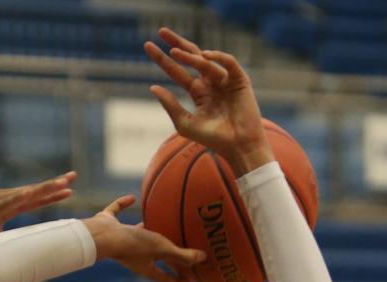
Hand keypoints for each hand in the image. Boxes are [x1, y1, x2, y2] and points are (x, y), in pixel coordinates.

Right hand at [0, 173, 77, 250]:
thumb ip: (9, 235)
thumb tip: (23, 243)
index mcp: (4, 206)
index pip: (32, 199)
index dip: (50, 194)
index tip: (68, 189)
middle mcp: (0, 200)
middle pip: (32, 192)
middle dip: (53, 184)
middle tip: (73, 176)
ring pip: (24, 195)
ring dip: (44, 188)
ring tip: (62, 184)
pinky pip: (6, 203)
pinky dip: (20, 197)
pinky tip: (33, 192)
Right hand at [83, 195, 204, 281]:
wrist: (101, 236)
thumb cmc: (132, 245)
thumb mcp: (161, 249)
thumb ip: (182, 254)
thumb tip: (203, 258)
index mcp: (146, 267)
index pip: (165, 278)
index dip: (178, 280)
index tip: (190, 279)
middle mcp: (133, 256)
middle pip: (152, 258)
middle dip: (164, 257)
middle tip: (178, 253)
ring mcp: (120, 240)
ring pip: (136, 236)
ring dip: (147, 231)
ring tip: (158, 223)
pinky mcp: (109, 225)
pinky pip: (117, 214)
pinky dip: (123, 206)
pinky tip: (132, 198)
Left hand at [144, 30, 272, 175]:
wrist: (238, 146)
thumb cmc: (213, 138)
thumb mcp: (185, 123)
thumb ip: (170, 105)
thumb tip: (152, 87)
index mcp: (198, 92)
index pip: (177, 71)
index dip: (163, 60)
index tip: (147, 47)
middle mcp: (210, 82)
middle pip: (191, 56)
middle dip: (176, 42)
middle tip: (161, 31)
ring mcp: (224, 80)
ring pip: (206, 61)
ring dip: (190, 56)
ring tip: (175, 53)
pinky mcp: (239, 80)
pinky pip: (228, 62)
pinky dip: (216, 58)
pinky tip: (203, 57)